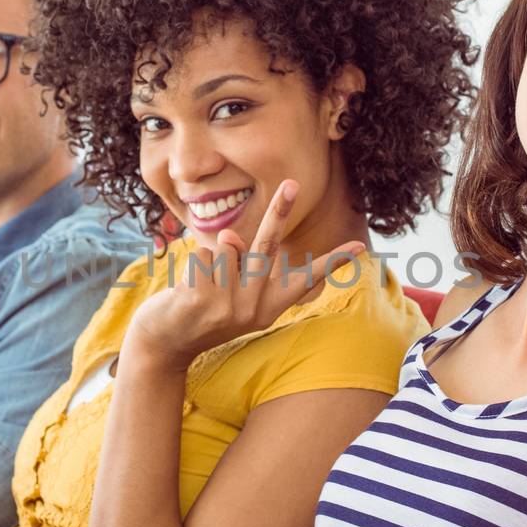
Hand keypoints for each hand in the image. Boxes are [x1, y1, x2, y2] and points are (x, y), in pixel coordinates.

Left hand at [126, 179, 365, 370]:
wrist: (165, 344)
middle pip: (269, 245)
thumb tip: (231, 237)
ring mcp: (230, 304)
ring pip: (226, 245)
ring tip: (202, 284)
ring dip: (211, 255)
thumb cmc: (202, 312)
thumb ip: (238, 264)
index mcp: (269, 307)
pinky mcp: (203, 298)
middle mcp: (255, 307)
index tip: (361, 247)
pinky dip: (191, 262)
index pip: (306, 280)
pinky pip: (202, 252)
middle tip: (291, 182)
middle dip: (280, 210)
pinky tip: (185, 289)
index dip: (334, 262)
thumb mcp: (231, 294)